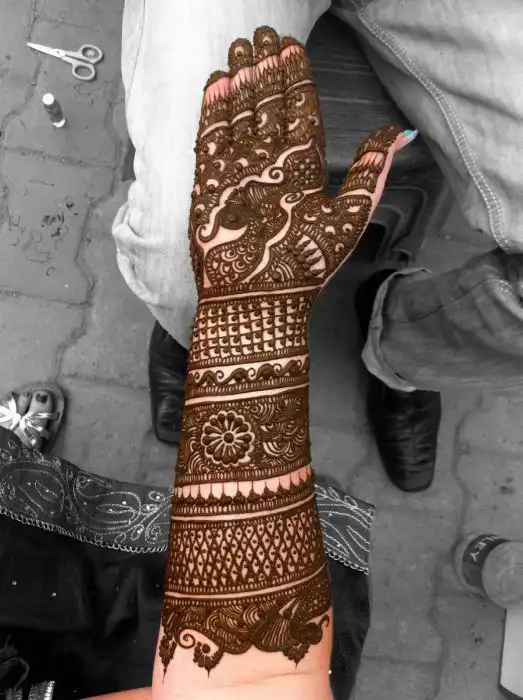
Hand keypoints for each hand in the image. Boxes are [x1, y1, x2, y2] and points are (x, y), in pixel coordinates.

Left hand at [189, 26, 413, 300]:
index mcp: (305, 163)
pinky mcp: (207, 183)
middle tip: (261, 33)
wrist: (255, 297)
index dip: (294, 74)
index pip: (300, 105)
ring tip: (240, 46)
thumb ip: (370, 171)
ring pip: (237, 110)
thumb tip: (396, 135)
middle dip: (265, 63)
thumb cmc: (305, 263)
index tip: (289, 46)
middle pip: (266, 99)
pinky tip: (214, 84)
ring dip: (239, 75)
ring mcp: (234, 167)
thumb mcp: (350, 220)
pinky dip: (211, 106)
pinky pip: (208, 134)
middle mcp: (268, 156)